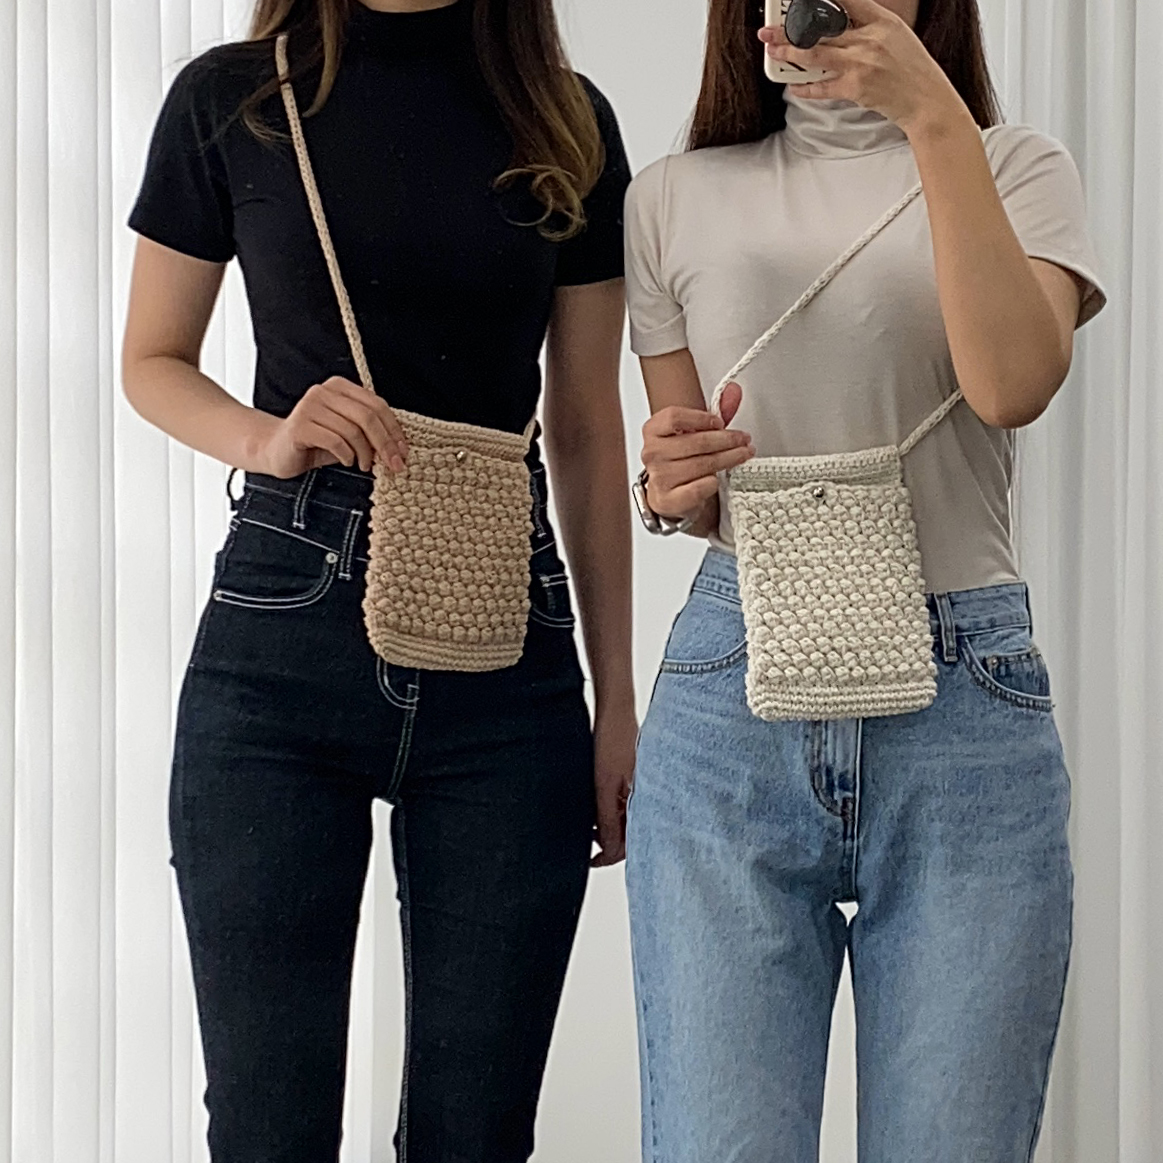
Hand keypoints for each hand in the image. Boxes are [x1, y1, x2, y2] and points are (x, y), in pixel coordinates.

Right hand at [256, 376, 409, 478]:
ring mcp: (310, 406)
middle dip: (385, 443)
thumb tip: (399, 448)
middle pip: (368, 416)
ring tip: (364, 465)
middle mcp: (324, 391)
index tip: (402, 452)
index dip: (394, 430)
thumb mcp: (349, 435)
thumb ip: (370, 433)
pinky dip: (347, 455)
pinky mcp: (300, 425)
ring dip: (365, 453)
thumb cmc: (318, 443)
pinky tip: (347, 462)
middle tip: (393, 465)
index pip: (377, 405)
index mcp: (340, 387)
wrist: (278, 451)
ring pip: (352, 430)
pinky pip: (335, 440)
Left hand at [591, 705, 637, 867]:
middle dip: (609, 842)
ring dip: (607, 826)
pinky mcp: (634, 779)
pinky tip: (594, 805)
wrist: (615, 710)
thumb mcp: (605, 785)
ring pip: (625, 819)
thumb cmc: (613, 741)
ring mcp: (641, 788)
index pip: (630, 843)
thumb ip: (608, 818)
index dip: (609, 855)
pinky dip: (609, 810)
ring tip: (587, 822)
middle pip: (630, 834)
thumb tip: (608, 849)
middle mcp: (648, 797)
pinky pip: (624, 804)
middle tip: (586, 840)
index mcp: (647, 801)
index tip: (590, 859)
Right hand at [640, 382, 752, 522]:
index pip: (675, 417)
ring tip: (742, 455)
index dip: (701, 418)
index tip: (720, 422)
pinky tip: (718, 478)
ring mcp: (658, 477)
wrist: (670, 493)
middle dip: (726, 440)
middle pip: (695, 442)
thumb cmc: (682, 458)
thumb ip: (716, 412)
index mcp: (653, 430)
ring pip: (701, 464)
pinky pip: (697, 488)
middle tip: (744, 439)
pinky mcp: (668, 499)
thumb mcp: (696, 432)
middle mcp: (652, 453)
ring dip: (728, 459)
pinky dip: (711, 482)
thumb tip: (733, 391)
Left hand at [760, 0, 967, 133]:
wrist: (925, 100)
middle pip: (821, 29)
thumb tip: (839, 23)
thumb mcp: (895, 35)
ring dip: (789, 53)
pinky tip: (793, 85)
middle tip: (769, 29)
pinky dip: (805, 87)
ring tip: (773, 50)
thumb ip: (868, 26)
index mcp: (881, 20)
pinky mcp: (855, 88)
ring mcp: (861, 63)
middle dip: (790, 29)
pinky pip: (822, 87)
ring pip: (815, 55)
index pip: (847, 0)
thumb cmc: (911, 69)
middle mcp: (869, 38)